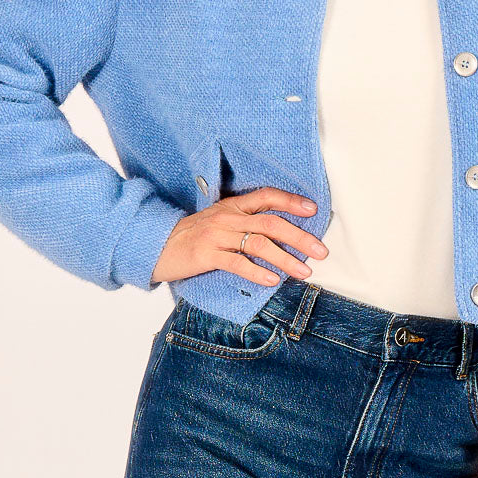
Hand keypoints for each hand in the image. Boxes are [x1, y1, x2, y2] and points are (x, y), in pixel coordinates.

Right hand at [150, 187, 328, 286]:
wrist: (156, 246)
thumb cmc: (193, 236)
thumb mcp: (219, 222)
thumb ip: (244, 223)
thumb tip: (280, 234)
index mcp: (233, 206)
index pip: (266, 197)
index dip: (291, 201)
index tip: (313, 210)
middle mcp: (228, 217)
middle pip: (271, 223)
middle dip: (300, 237)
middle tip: (321, 251)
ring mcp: (217, 235)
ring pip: (259, 243)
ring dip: (285, 258)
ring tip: (304, 271)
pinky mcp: (206, 255)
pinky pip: (237, 263)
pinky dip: (257, 272)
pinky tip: (273, 281)